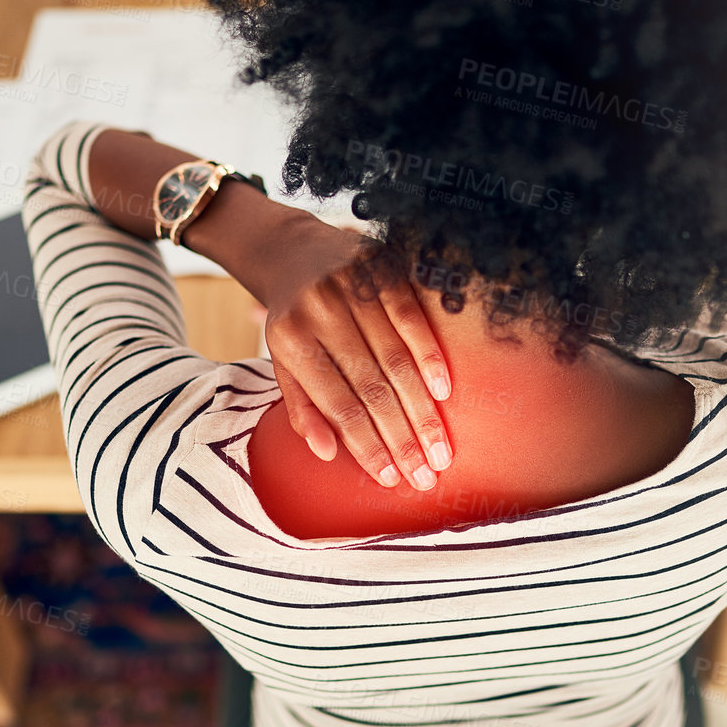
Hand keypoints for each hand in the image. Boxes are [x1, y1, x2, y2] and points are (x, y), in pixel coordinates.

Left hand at [258, 218, 453, 488]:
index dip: (367, 445)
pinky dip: (430, 355)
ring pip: (395, 360)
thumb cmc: (292, 319)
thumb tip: (327, 453)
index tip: (392, 478)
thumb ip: (302, 407)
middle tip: (427, 474)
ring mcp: (351, 287)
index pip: (337, 405)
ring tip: (441, 448)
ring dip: (422, 409)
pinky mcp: (379, 267)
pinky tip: (444, 391)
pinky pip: (412, 317)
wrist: (291, 249)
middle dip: (402, 437)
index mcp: (292, 340)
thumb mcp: (282, 363)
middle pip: (371, 388)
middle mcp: (320, 312)